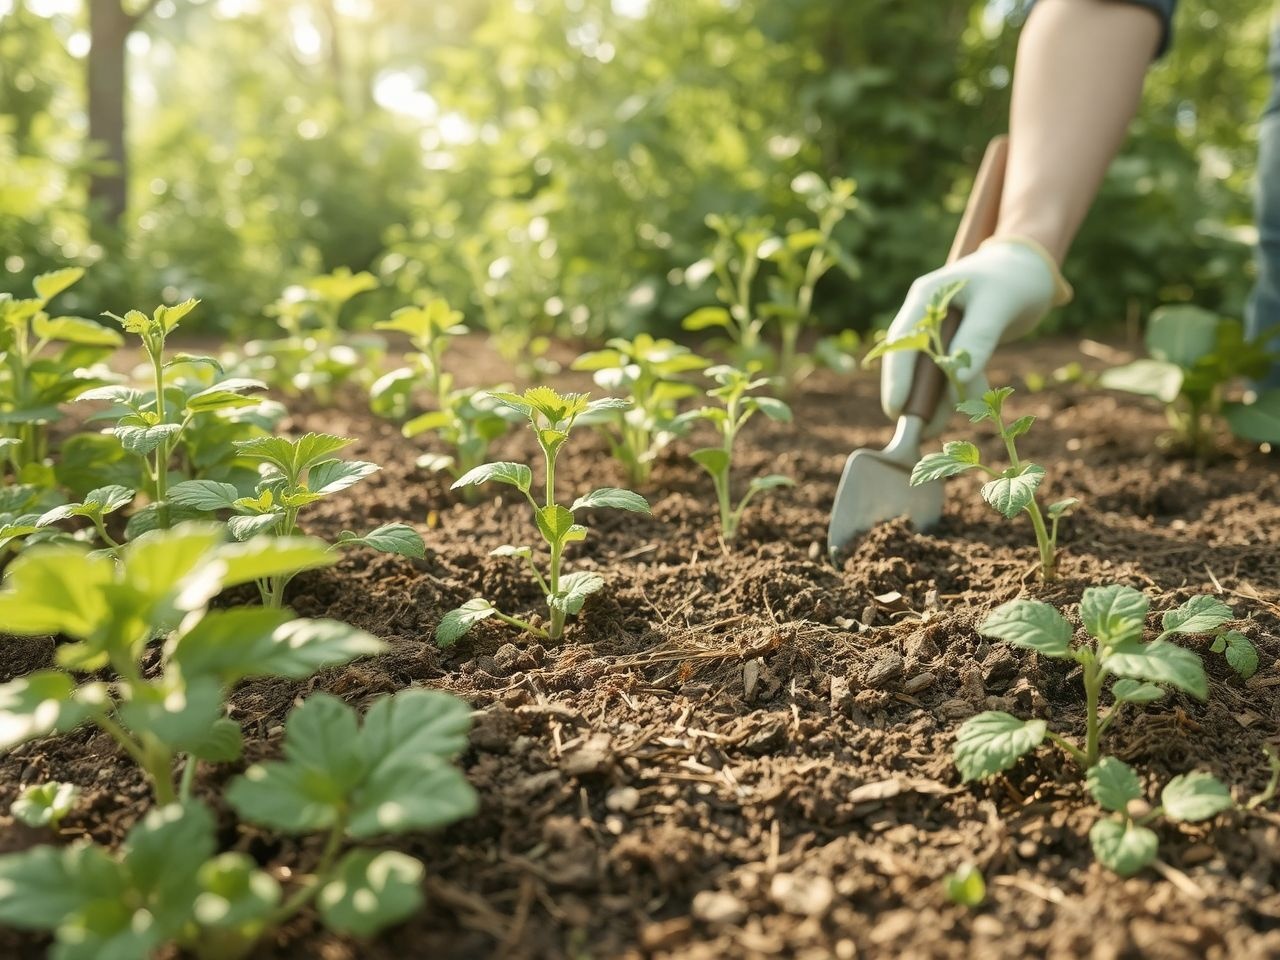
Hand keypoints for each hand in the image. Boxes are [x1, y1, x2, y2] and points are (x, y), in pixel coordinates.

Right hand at [879, 237, 1071, 433]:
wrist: (1033, 271)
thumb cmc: (1014, 279)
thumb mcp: (997, 306)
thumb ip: (978, 339)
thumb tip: (958, 379)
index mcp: (926, 298)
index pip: (902, 341)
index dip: (896, 377)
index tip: (895, 409)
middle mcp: (925, 316)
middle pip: (910, 362)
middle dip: (914, 395)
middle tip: (915, 429)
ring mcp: (939, 332)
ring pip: (931, 372)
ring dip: (936, 399)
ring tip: (935, 429)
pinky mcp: (955, 344)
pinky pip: (952, 373)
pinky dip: (959, 390)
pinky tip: (967, 409)